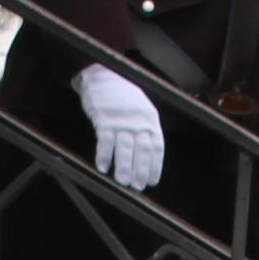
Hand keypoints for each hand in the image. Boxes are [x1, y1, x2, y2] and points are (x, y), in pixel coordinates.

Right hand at [75, 60, 165, 194]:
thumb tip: (146, 157)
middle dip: (140, 170)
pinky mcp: (104, 118)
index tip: (152, 181)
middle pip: (141, 150)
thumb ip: (145, 129)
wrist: (105, 73)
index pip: (156, 147)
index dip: (155, 166)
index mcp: (150, 119)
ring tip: (122, 181)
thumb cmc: (124, 96)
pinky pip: (104, 140)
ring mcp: (121, 119)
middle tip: (137, 186)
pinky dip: (103, 155)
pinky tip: (103, 167)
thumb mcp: (142, 109)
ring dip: (123, 166)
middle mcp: (137, 120)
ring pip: (124, 147)